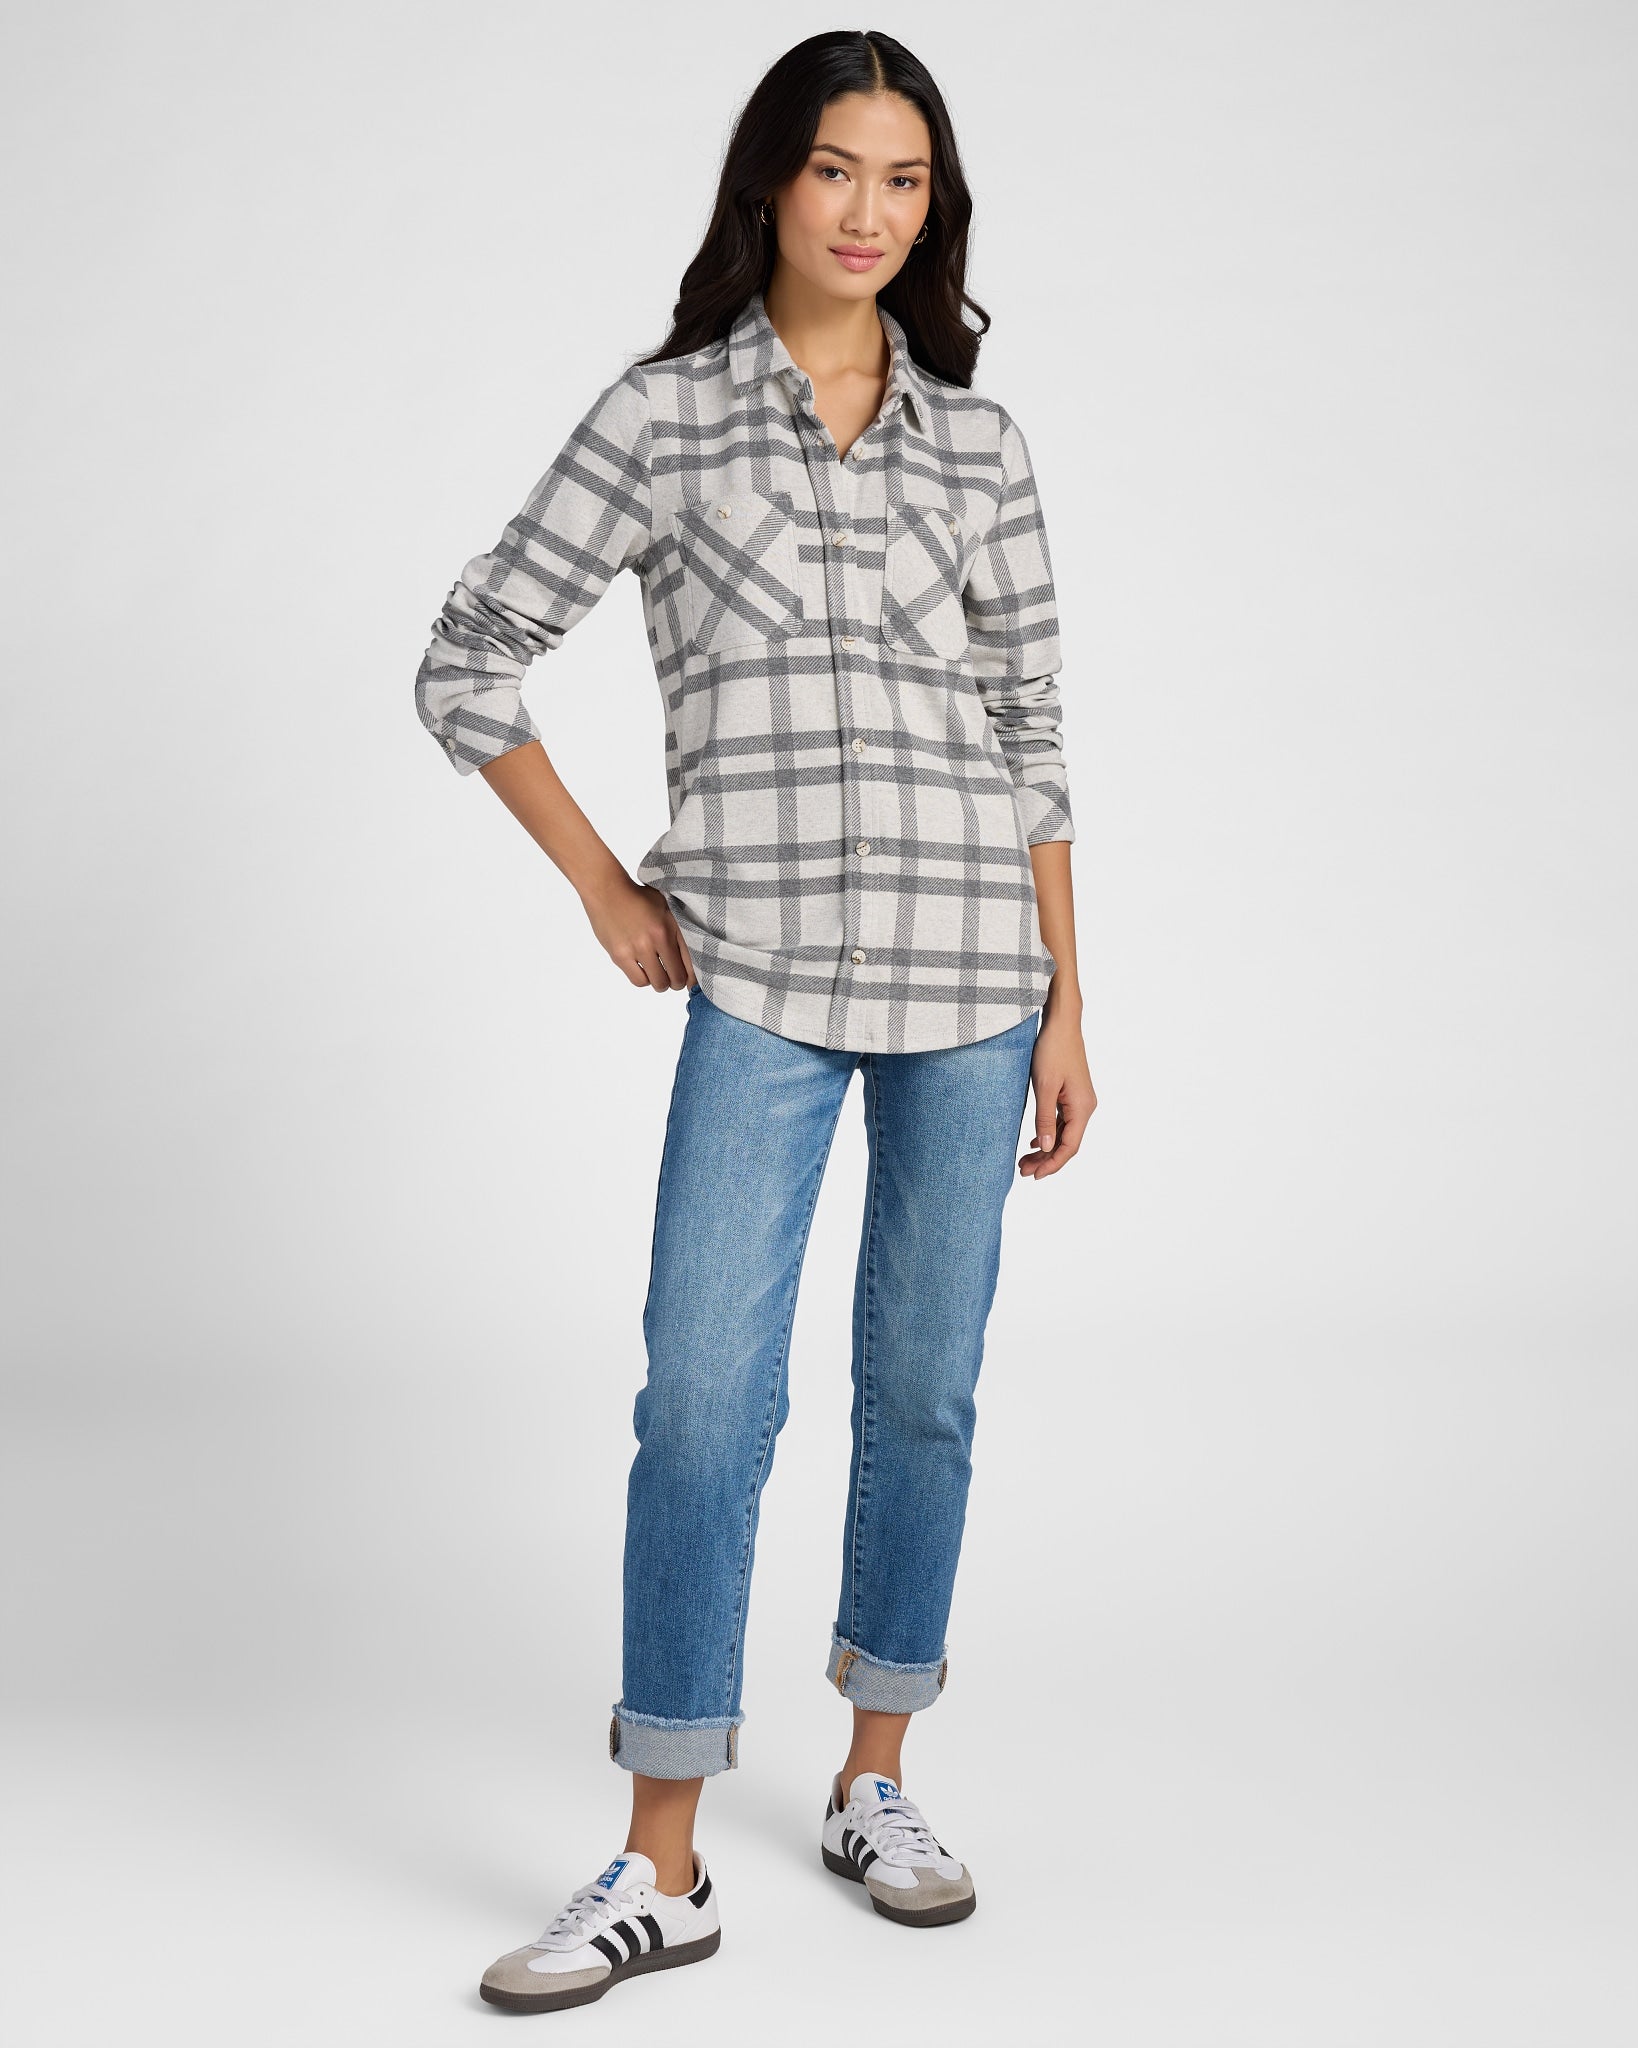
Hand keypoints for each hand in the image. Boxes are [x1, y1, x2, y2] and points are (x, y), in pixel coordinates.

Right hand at [581, 873, 695, 991]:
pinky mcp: (620, 955)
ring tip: (657, 974)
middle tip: (673, 977)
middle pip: (676, 978)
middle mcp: (658, 939)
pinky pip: (639, 981)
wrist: (607, 890)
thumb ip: (679, 927)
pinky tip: (642, 970)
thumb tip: (693, 955)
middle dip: (676, 982)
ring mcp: (638, 948)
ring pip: (658, 983)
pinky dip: (643, 979)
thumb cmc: (638, 897)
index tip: (692, 981)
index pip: (691, 961)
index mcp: (672, 926)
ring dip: (659, 982)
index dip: (694, 977)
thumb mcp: (666, 906)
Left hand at [1020, 1009, 1095, 1177]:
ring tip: (1025, 1161)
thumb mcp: (1044, 1086)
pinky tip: (1035, 1142)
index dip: (1052, 1164)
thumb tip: (1047, 1148)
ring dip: (1046, 1148)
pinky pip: (1062, 1121)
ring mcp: (1079, 1101)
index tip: (1034, 1176)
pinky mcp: (1072, 1094)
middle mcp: (1085, 1107)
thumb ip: (1044, 1118)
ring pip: (1063, 1133)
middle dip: (1046, 1160)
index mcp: (1082, 1107)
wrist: (1061, 1023)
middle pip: (1067, 1143)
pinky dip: (1049, 1133)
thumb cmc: (1052, 1049)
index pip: (1069, 1147)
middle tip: (1022, 1171)